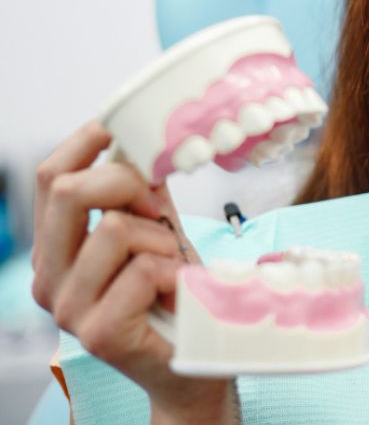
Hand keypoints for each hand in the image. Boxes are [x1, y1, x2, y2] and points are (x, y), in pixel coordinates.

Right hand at [31, 120, 236, 422]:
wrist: (190, 365)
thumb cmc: (173, 295)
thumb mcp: (158, 231)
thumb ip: (145, 193)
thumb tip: (143, 139)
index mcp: (56, 248)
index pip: (50, 177)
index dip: (87, 141)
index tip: (124, 132)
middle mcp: (49, 277)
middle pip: (69, 190)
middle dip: (126, 181)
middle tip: (160, 209)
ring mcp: (68, 308)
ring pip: (114, 229)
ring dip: (162, 240)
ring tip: (172, 267)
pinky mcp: (97, 332)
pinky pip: (143, 269)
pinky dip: (175, 272)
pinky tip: (178, 292)